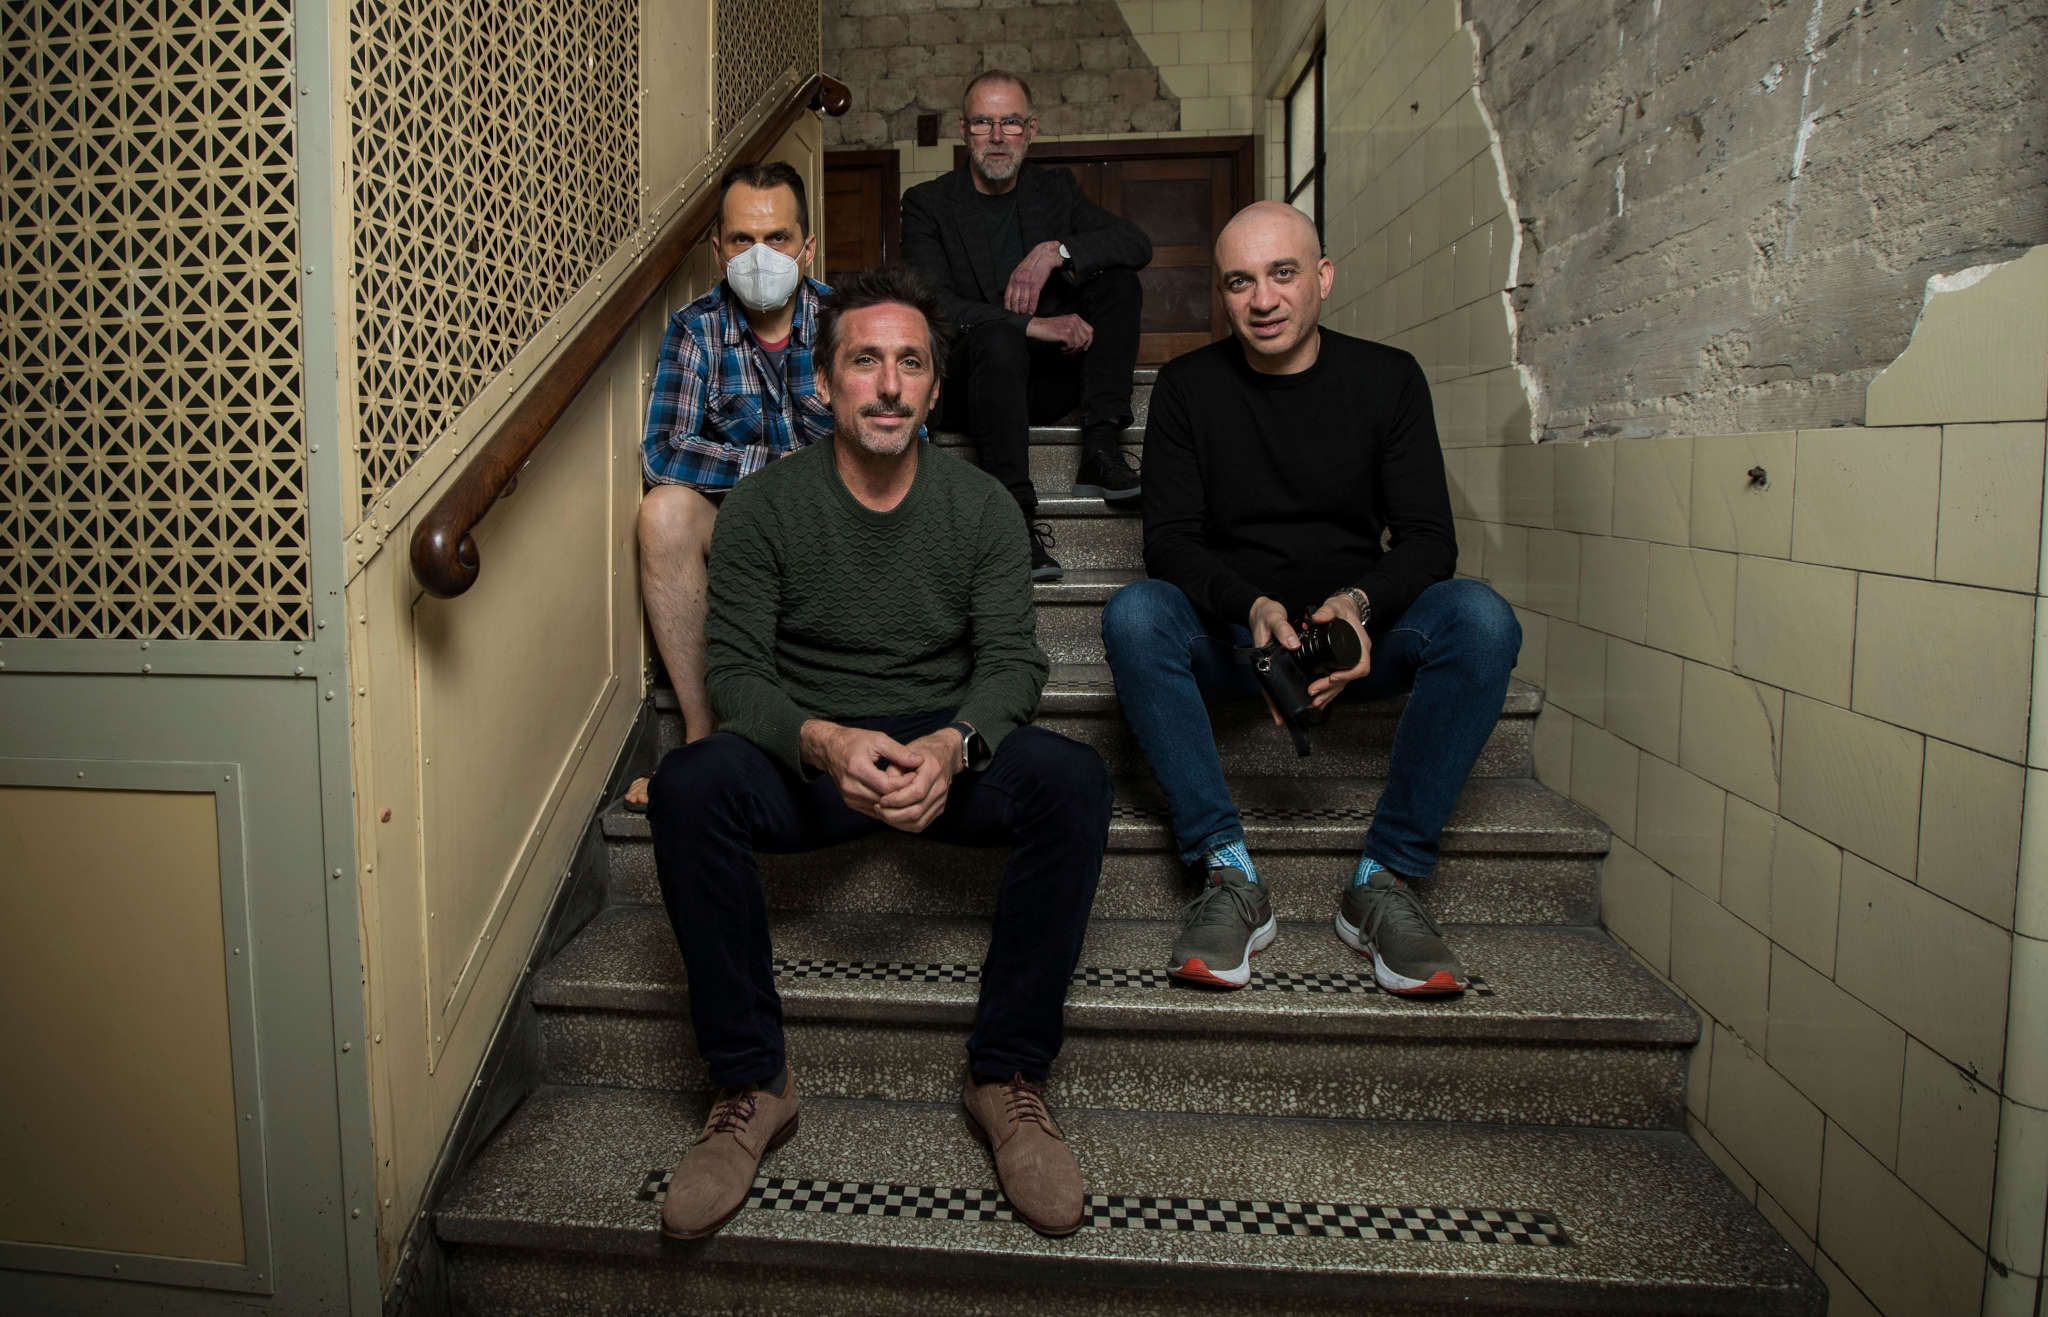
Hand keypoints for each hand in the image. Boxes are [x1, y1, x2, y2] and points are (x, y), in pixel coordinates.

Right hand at [800, 720, 921, 820]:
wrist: (830, 749)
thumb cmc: (855, 741)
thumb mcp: (879, 739)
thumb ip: (899, 752)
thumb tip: (919, 761)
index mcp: (857, 769)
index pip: (888, 786)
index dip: (905, 783)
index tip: (917, 775)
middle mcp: (851, 786)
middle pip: (885, 799)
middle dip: (903, 793)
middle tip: (917, 784)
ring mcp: (849, 797)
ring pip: (881, 808)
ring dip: (896, 801)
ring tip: (908, 789)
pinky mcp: (850, 803)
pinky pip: (874, 810)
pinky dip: (887, 805)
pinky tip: (896, 796)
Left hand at [874, 728, 963, 833]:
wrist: (945, 753)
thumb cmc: (923, 752)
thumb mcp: (905, 752)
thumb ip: (894, 771)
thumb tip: (882, 790)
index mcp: (933, 770)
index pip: (916, 792)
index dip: (896, 799)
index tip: (881, 799)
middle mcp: (940, 787)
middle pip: (917, 811)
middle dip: (893, 814)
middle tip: (878, 808)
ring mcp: (941, 800)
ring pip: (918, 822)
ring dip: (897, 822)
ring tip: (882, 813)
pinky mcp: (939, 809)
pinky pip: (920, 824)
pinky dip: (904, 825)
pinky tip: (892, 817)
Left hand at [1005, 240, 1065, 312]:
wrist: (1044, 256)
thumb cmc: (1033, 265)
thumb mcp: (1020, 272)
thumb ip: (1016, 282)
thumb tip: (1014, 294)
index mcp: (1013, 278)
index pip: (1007, 296)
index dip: (1008, 306)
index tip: (1009, 314)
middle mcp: (1018, 281)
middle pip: (1014, 301)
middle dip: (1015, 311)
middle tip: (1017, 318)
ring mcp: (1027, 283)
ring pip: (1023, 301)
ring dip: (1024, 311)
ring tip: (1025, 317)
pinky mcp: (1036, 284)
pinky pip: (1033, 299)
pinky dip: (1032, 307)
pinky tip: (1032, 312)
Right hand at [1025, 313, 1092, 353]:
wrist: (1036, 326)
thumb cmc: (1049, 328)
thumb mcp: (1065, 324)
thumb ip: (1075, 330)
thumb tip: (1085, 344)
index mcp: (1076, 317)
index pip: (1090, 330)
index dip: (1089, 341)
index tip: (1083, 348)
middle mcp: (1075, 320)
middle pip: (1086, 338)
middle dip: (1079, 348)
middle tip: (1071, 351)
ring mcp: (1071, 326)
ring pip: (1079, 344)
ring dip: (1072, 350)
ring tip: (1064, 349)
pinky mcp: (1066, 333)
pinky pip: (1072, 346)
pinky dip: (1066, 350)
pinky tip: (1060, 348)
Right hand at [1248, 596, 1296, 724]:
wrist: (1261, 607)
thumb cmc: (1264, 614)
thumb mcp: (1274, 619)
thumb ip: (1283, 630)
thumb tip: (1294, 644)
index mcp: (1263, 659)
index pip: (1267, 685)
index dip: (1272, 702)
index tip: (1279, 717)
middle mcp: (1268, 663)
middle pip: (1274, 688)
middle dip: (1282, 705)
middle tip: (1293, 720)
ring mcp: (1276, 661)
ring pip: (1282, 683)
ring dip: (1289, 695)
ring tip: (1302, 709)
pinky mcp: (1283, 657)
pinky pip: (1288, 673)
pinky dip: (1294, 682)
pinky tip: (1302, 688)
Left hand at [1304, 593, 1371, 710]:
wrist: (1345, 609)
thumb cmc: (1343, 610)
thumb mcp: (1335, 606)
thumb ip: (1327, 611)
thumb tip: (1317, 618)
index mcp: (1361, 645)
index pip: (1360, 666)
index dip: (1348, 675)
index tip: (1332, 677)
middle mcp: (1358, 656)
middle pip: (1348, 679)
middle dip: (1331, 688)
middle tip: (1314, 691)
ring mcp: (1351, 662)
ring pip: (1343, 683)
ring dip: (1329, 694)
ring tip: (1314, 701)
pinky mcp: (1342, 665)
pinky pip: (1338, 681)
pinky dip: (1329, 691)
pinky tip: (1319, 699)